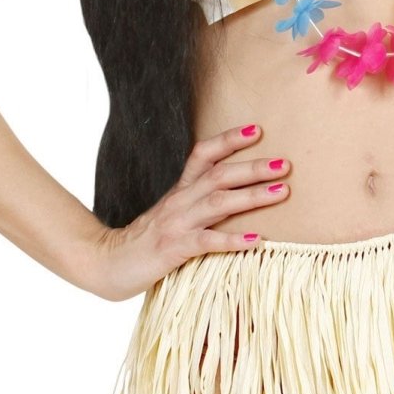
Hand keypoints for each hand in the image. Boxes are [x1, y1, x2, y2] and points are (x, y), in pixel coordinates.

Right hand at [82, 123, 290, 301]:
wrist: (107, 263)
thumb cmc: (148, 239)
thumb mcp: (173, 212)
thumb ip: (199, 201)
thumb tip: (236, 193)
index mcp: (181, 189)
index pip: (204, 154)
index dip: (230, 139)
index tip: (258, 129)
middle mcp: (180, 200)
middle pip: (220, 175)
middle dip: (254, 167)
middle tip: (285, 164)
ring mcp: (177, 223)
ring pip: (218, 203)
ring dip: (253, 196)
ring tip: (282, 192)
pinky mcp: (174, 249)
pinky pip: (207, 241)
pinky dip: (233, 239)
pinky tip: (257, 239)